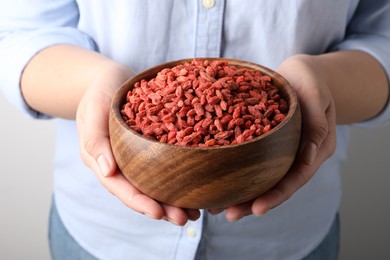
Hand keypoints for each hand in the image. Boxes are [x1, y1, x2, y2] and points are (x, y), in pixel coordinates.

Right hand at [76, 63, 200, 224]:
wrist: (110, 79)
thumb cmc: (97, 93)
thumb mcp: (92, 111)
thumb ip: (95, 140)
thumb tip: (107, 171)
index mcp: (103, 161)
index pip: (120, 188)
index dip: (139, 202)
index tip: (158, 213)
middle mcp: (121, 164)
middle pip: (141, 192)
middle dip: (162, 208)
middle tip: (186, 219)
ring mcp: (136, 157)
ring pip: (155, 183)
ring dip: (173, 199)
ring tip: (196, 212)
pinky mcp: (150, 147)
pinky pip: (164, 165)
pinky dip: (178, 176)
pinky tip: (196, 184)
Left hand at [210, 55, 336, 220]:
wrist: (300, 72)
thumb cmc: (310, 79)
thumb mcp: (316, 95)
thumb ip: (316, 124)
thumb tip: (310, 156)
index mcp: (315, 148)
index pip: (297, 178)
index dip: (277, 196)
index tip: (256, 210)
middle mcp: (298, 155)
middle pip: (276, 184)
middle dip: (253, 202)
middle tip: (228, 215)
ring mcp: (281, 150)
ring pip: (262, 176)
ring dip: (241, 192)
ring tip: (217, 207)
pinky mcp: (267, 142)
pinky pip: (252, 159)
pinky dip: (236, 170)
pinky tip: (217, 178)